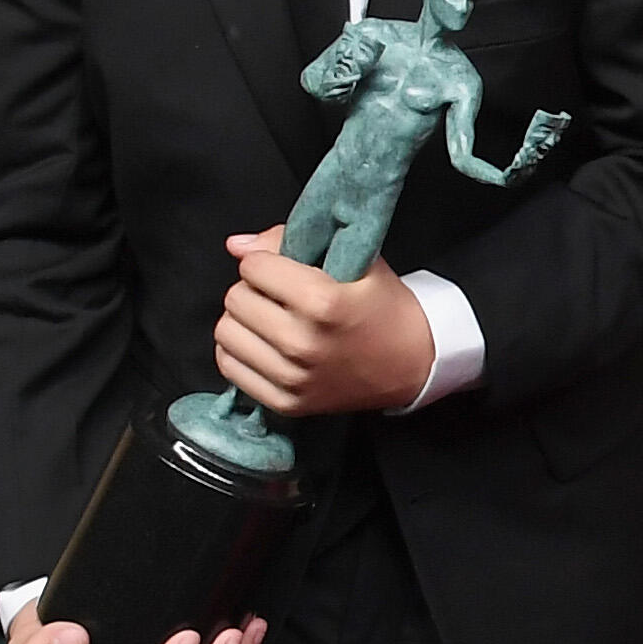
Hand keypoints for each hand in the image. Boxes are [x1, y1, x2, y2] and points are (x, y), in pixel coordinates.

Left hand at [215, 234, 435, 416]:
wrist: (416, 364)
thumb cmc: (384, 306)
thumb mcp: (356, 260)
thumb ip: (292, 241)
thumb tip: (235, 245)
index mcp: (322, 302)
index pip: (253, 267)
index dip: (267, 261)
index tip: (285, 270)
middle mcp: (302, 343)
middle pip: (236, 299)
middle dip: (253, 289)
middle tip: (280, 296)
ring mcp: (293, 377)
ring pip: (226, 332)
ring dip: (243, 320)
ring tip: (271, 319)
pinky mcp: (286, 402)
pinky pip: (230, 367)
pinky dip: (241, 351)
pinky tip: (265, 345)